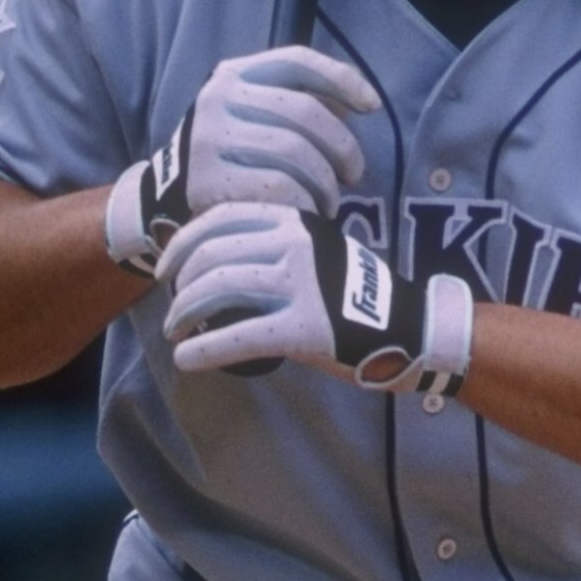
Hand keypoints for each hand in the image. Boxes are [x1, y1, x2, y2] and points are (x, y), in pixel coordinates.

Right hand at [104, 48, 378, 276]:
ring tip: (330, 202)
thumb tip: (359, 99)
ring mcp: (210, 139)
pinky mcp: (209, 181)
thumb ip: (302, 104)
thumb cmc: (233, 157)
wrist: (168, 200)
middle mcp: (218, 99)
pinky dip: (305, 204)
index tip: (372, 106)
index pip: (296, 61)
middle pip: (306, 113)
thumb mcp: (258, 118)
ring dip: (326, 183)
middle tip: (352, 176)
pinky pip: (280, 189)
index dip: (341, 79)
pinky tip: (306, 213)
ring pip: (296, 154)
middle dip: (343, 148)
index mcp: (235, 76)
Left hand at [159, 201, 474, 402]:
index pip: (220, 219)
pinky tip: (187, 361)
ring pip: (217, 289)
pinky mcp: (304, 327)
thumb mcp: (318, 256)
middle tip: (172, 311)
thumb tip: (217, 271)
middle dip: (180, 286)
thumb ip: (274, 253)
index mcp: (295, 221)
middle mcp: (295, 245)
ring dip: (185, 313)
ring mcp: (300, 284)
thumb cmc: (361, 299)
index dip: (183, 243)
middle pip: (212, 255)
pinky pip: (239, 336)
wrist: (413, 328)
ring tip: (176, 334)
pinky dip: (205, 350)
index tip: (167, 269)